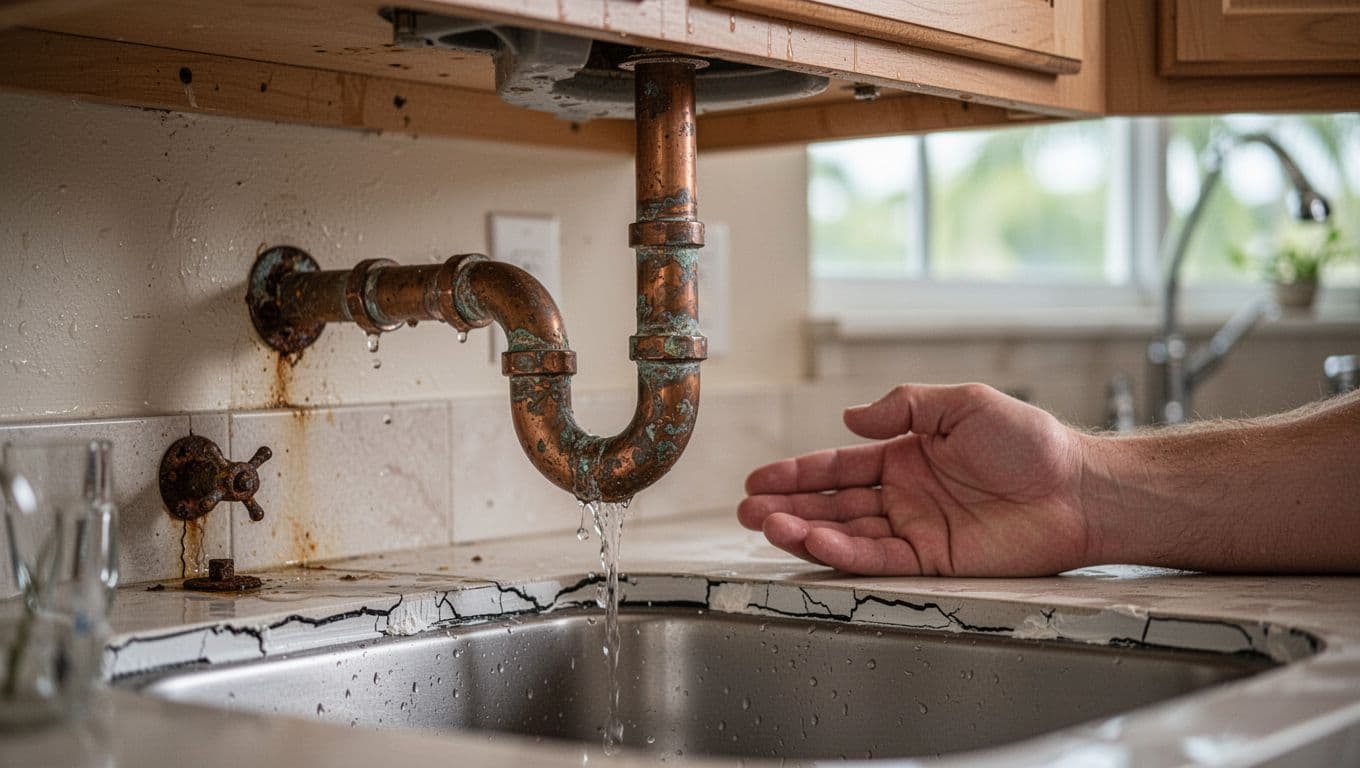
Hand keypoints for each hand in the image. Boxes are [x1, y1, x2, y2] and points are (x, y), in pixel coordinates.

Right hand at [738, 383, 1093, 576]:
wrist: (1079, 489)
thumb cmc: (1031, 443)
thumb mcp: (962, 403)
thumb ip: (904, 406)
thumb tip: (850, 418)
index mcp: (907, 456)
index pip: (839, 467)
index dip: (798, 473)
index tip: (759, 479)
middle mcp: (904, 495)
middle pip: (833, 504)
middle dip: (787, 507)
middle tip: (748, 511)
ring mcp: (916, 529)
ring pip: (847, 533)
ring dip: (805, 531)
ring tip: (767, 526)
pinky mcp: (934, 561)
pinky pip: (879, 559)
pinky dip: (844, 553)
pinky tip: (815, 543)